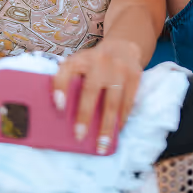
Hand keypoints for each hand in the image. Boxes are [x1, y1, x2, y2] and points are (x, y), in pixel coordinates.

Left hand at [52, 38, 142, 154]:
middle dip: (84, 115)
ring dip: (107, 126)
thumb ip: (69, 80)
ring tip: (102, 146)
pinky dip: (122, 119)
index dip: (61, 87)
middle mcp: (99, 61)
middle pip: (91, 90)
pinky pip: (128, 102)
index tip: (58, 107)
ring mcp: (119, 68)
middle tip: (79, 136)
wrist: (123, 46)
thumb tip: (60, 111)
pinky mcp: (135, 76)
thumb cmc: (94, 63)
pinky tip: (117, 131)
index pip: (67, 70)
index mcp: (81, 59)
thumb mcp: (80, 63)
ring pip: (113, 102)